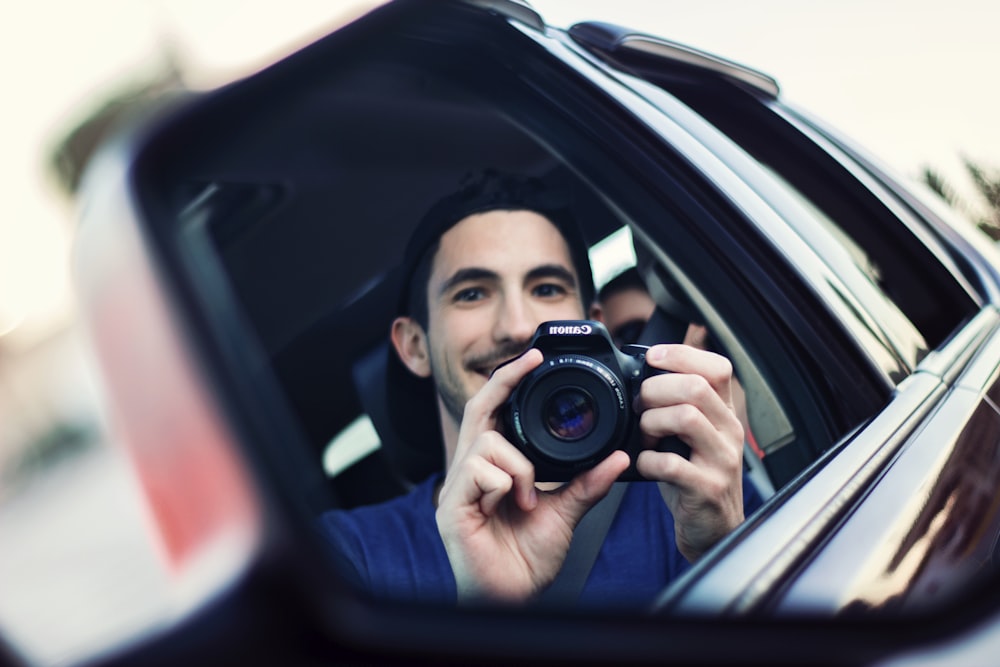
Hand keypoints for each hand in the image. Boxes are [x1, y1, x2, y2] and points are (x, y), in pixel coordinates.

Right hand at [435, 348, 629, 602]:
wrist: (511, 600)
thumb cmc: (527, 560)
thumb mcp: (566, 513)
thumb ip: (587, 484)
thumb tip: (617, 458)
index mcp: (494, 469)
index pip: (496, 412)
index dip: (510, 381)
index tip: (535, 356)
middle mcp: (471, 472)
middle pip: (480, 409)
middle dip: (506, 380)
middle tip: (532, 359)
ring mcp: (459, 488)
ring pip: (489, 443)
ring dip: (520, 467)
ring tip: (529, 499)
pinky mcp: (451, 506)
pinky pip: (481, 472)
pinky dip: (508, 485)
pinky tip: (515, 509)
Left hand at [634, 344, 745, 561]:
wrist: (713, 530)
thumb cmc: (695, 478)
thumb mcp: (692, 436)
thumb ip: (677, 406)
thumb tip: (641, 375)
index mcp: (725, 414)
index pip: (717, 367)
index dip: (682, 354)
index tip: (652, 358)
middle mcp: (729, 432)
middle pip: (697, 387)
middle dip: (656, 389)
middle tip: (640, 405)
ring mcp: (722, 461)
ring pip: (687, 418)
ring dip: (653, 422)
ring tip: (644, 436)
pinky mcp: (707, 489)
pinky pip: (672, 464)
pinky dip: (648, 462)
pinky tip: (646, 466)